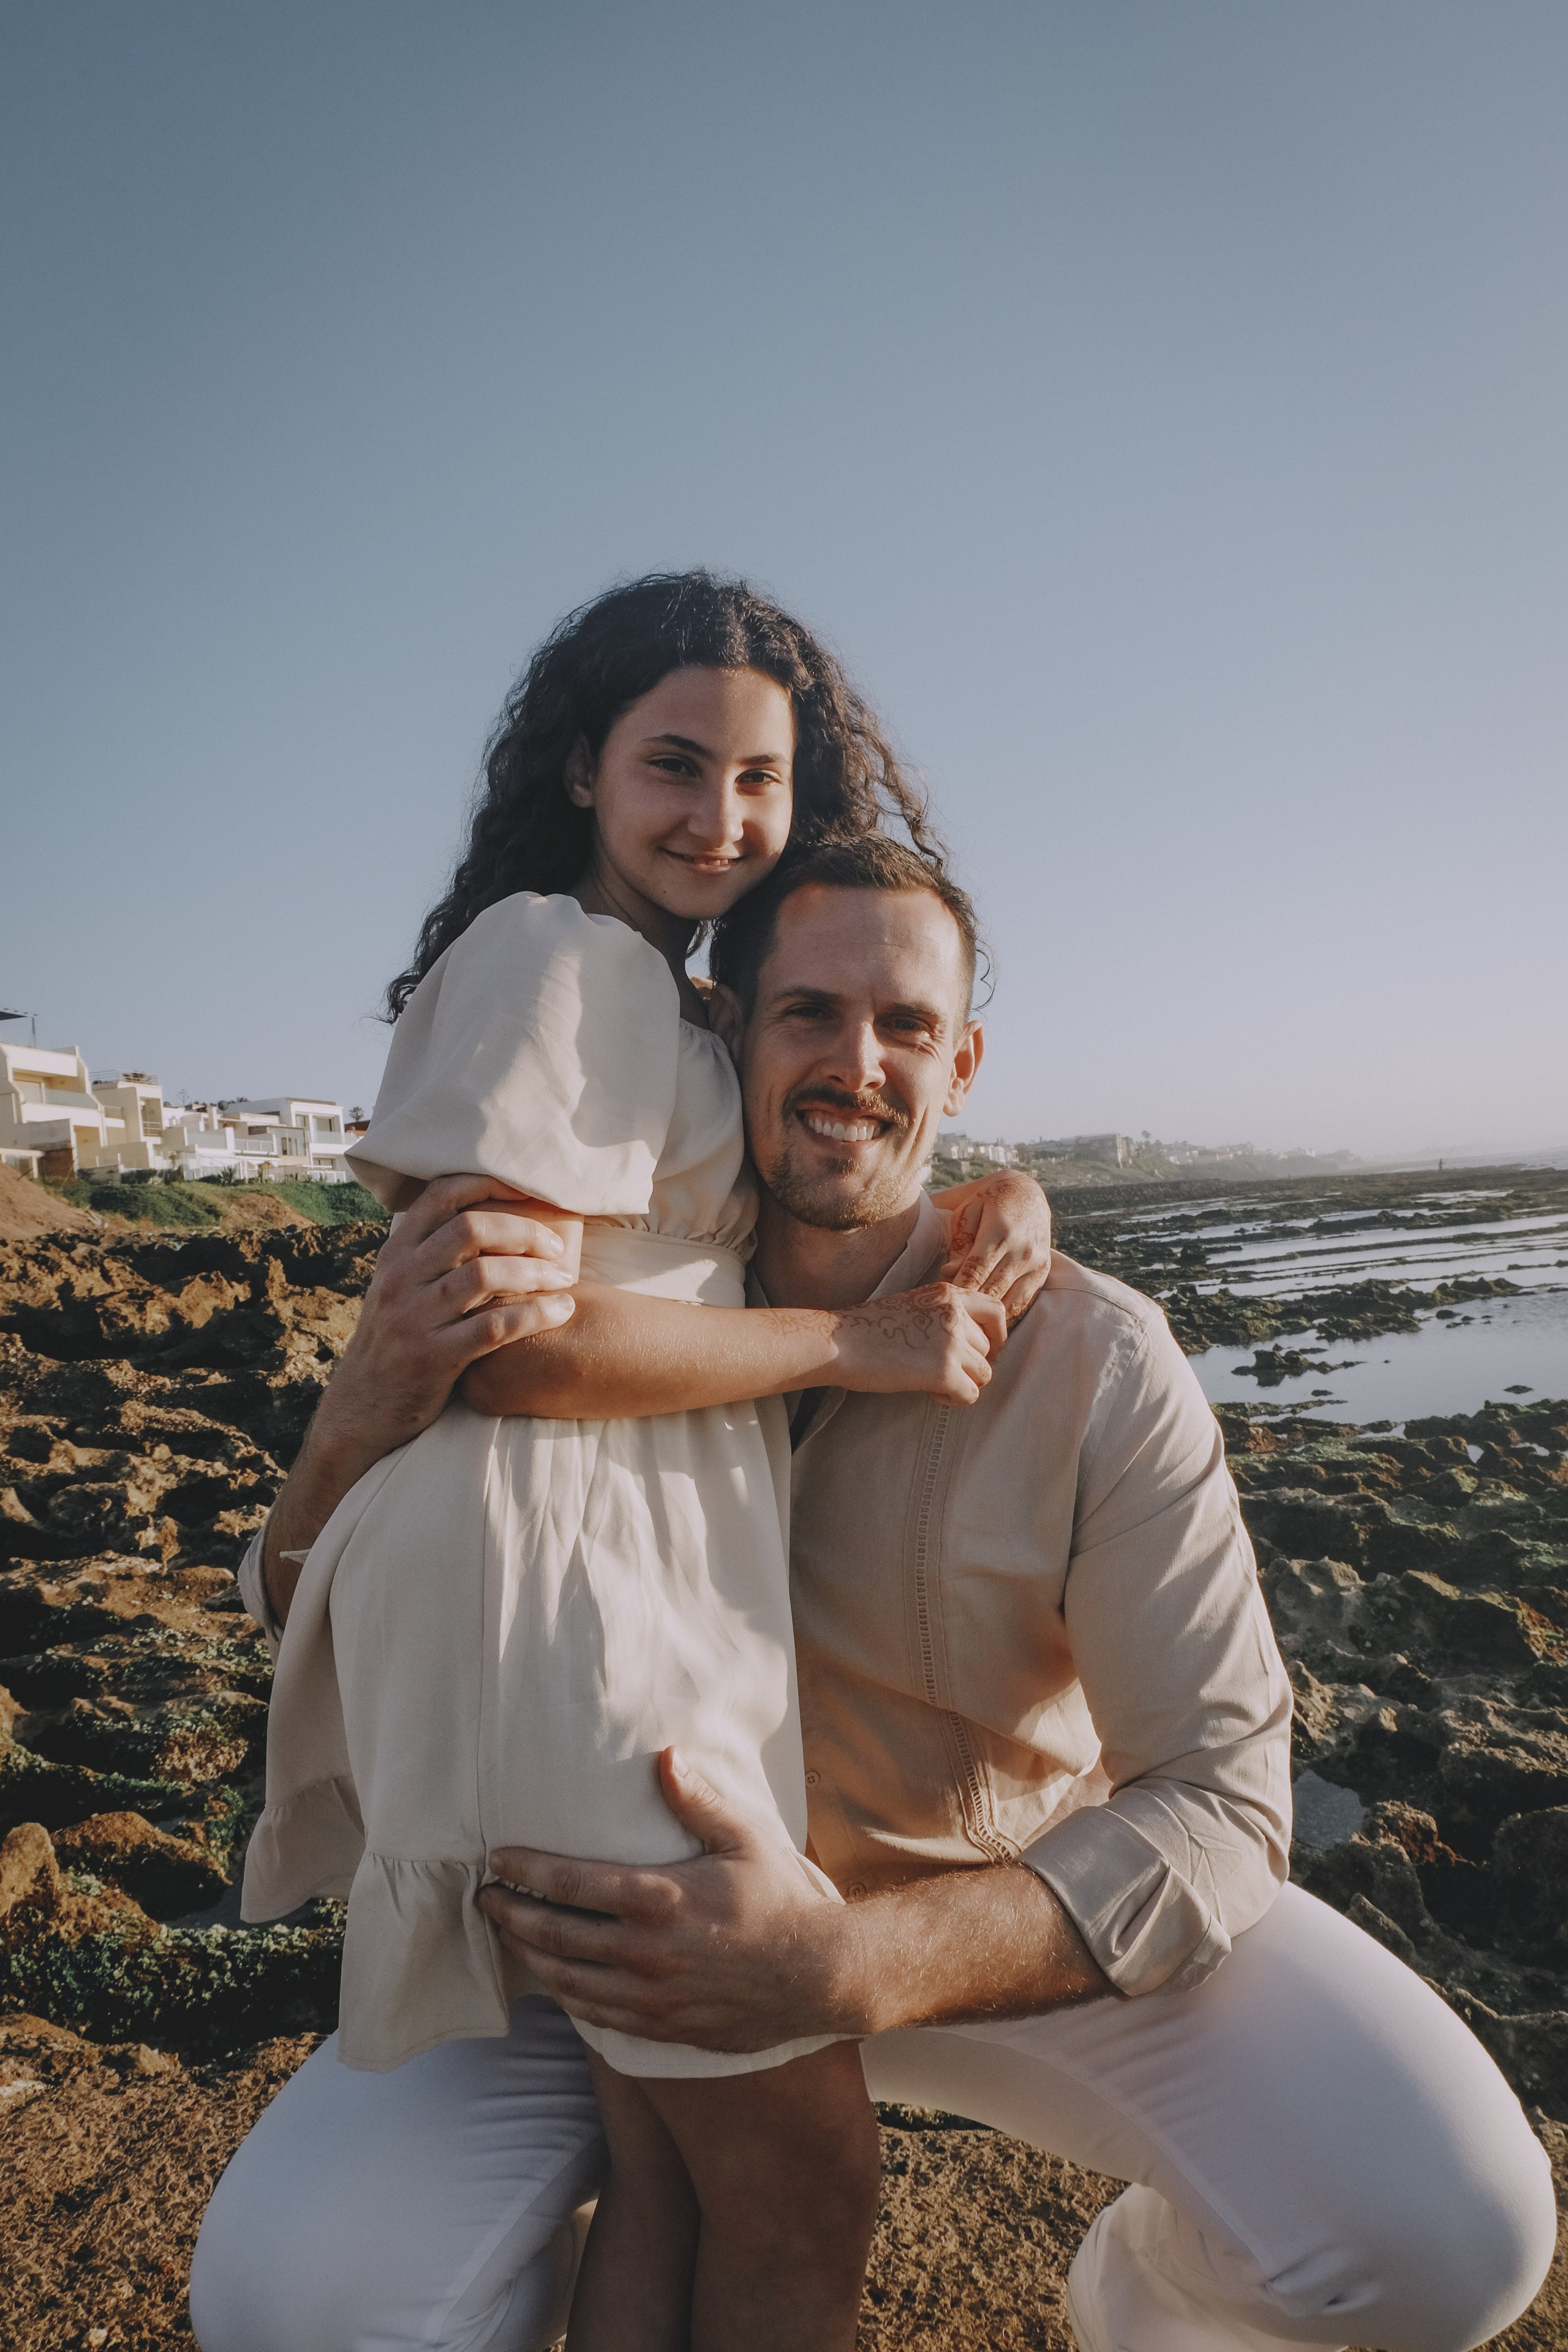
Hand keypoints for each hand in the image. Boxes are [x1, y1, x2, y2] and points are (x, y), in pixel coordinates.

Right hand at [315, 1174, 577, 1464]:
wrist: (360, 1412)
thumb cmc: (395, 1345)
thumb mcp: (397, 1291)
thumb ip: (430, 1257)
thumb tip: (485, 1219)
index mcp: (395, 1255)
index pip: (441, 1196)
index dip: (489, 1183)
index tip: (529, 1190)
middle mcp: (400, 1279)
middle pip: (470, 1229)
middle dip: (523, 1231)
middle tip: (557, 1247)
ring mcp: (412, 1318)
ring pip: (484, 1275)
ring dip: (535, 1272)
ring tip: (565, 1279)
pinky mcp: (431, 1358)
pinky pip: (493, 1327)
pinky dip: (535, 1315)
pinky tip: (561, 1312)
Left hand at [480, 1752, 856, 2050]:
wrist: (817, 1977)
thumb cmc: (779, 1901)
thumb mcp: (744, 1838)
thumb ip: (697, 1799)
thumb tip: (664, 1756)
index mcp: (658, 1899)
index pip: (570, 1884)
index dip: (525, 1872)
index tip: (495, 1861)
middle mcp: (645, 1952)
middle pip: (554, 1935)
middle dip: (511, 1915)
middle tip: (484, 1899)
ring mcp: (650, 1996)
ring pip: (567, 1980)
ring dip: (529, 1957)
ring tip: (508, 1935)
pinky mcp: (661, 2025)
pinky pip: (595, 2014)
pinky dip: (564, 1994)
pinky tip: (553, 1979)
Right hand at [833, 1282, 1007, 1403]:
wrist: (839, 1342)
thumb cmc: (868, 1327)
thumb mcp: (913, 1304)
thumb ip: (944, 1313)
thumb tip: (971, 1341)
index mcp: (949, 1294)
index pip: (996, 1311)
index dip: (998, 1335)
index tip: (988, 1351)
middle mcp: (956, 1314)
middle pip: (988, 1348)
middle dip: (971, 1365)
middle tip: (944, 1374)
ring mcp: (952, 1343)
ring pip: (983, 1373)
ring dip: (963, 1383)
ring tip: (934, 1384)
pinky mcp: (945, 1372)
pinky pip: (970, 1394)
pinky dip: (954, 1400)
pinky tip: (931, 1394)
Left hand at [932, 1171, 1051, 1319]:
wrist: (1027, 1193)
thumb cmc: (988, 1202)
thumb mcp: (968, 1212)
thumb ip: (959, 1243)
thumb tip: (949, 1273)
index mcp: (1000, 1231)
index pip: (976, 1271)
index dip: (958, 1290)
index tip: (943, 1302)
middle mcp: (1022, 1249)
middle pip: (991, 1290)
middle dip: (969, 1305)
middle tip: (951, 1317)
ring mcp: (1036, 1262)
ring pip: (1007, 1301)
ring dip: (986, 1314)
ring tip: (966, 1322)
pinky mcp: (1043, 1272)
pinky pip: (1021, 1302)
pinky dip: (1003, 1313)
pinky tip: (986, 1317)